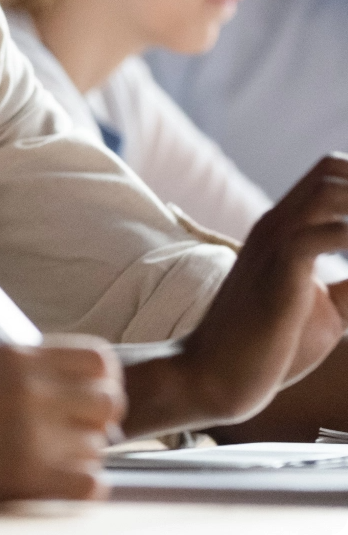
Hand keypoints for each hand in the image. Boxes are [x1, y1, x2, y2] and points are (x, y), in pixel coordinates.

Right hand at [0, 336, 124, 508]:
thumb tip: (83, 389)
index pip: (99, 358)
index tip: (89, 397)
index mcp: (18, 356)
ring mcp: (28, 431)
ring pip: (99, 445)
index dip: (103, 380)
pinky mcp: (23, 476)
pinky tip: (59, 484)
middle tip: (81, 435)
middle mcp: (30, 388)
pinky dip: (83, 486)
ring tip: (56, 461)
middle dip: (101, 420)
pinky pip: (90, 482)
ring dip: (85, 456)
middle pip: (109, 401)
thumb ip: (30, 372)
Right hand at [179, 153, 347, 424]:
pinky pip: (322, 236)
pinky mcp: (278, 274)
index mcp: (284, 227)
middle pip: (332, 170)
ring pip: (328, 192)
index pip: (330, 174)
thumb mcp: (328, 311)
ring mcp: (274, 244)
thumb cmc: (267, 346)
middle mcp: (277, 224)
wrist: (214, 376)